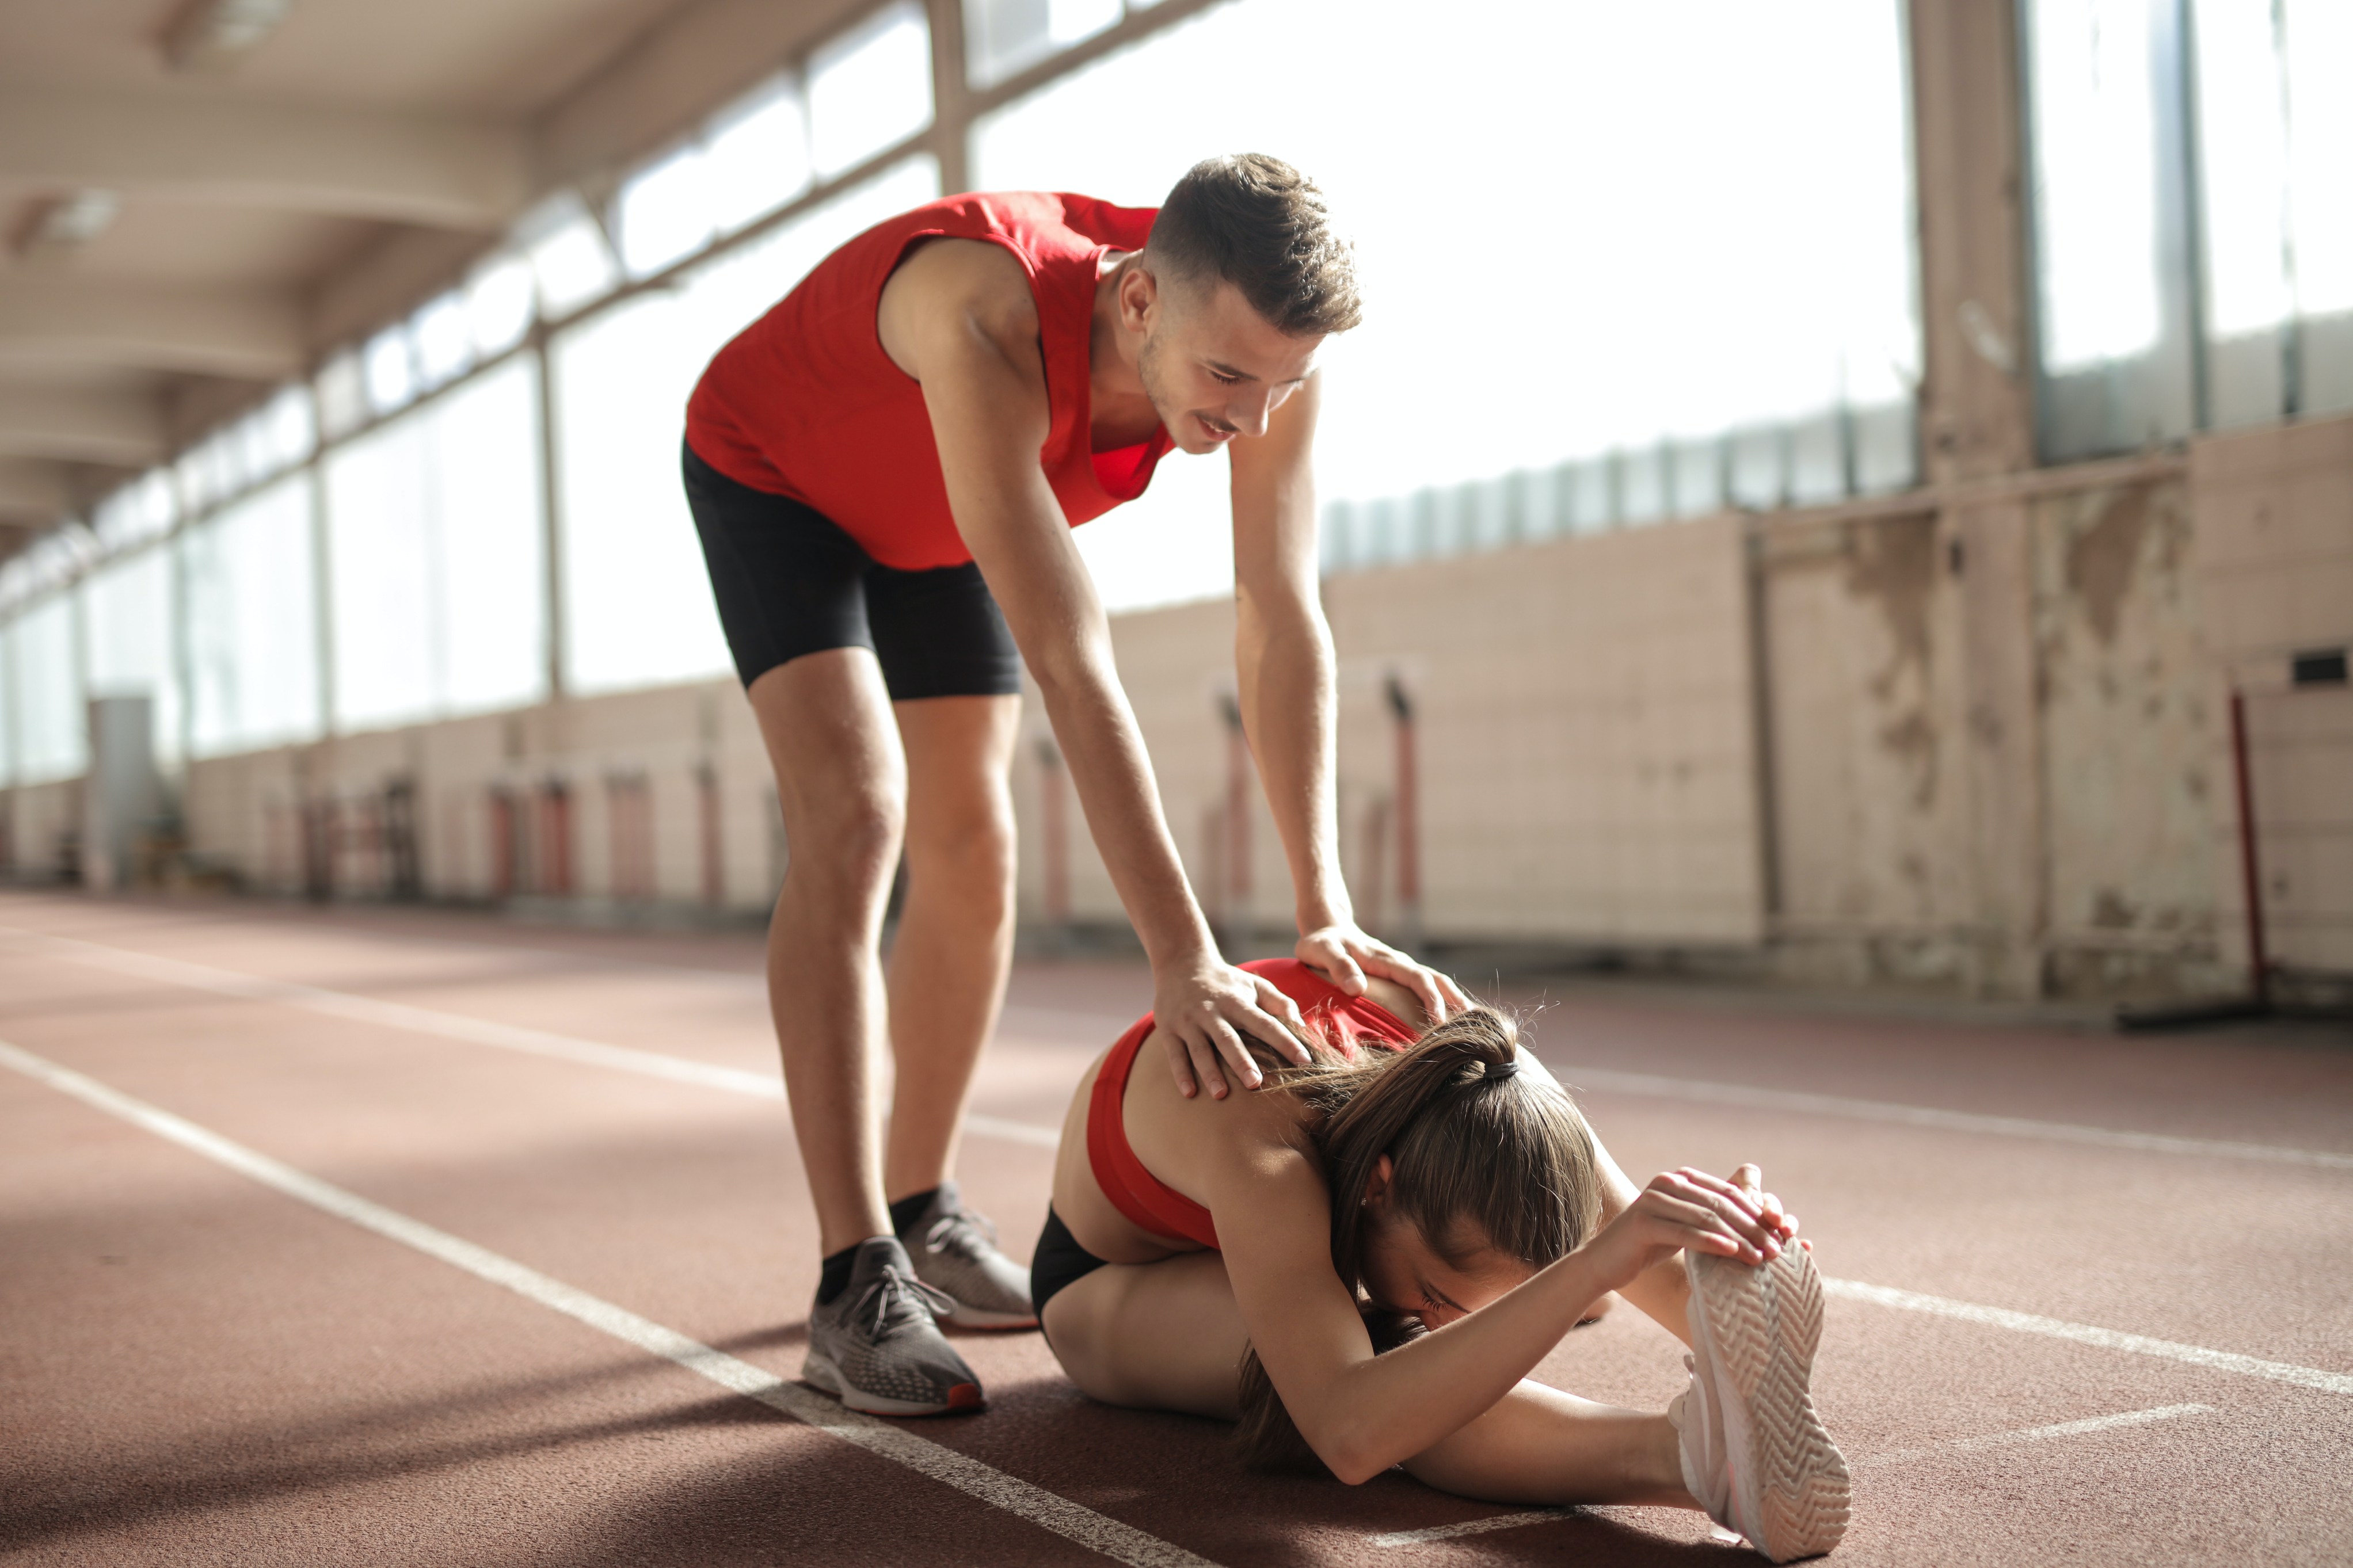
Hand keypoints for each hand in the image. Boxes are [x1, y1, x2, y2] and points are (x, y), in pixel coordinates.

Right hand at [1155, 956, 1312, 1099]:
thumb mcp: (1255, 984)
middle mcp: (1213, 1011)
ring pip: (1200, 1049)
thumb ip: (1280, 1003)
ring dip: (1210, 1072)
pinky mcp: (1169, 1029)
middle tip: (1256, 1084)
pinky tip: (1190, 1093)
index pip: (1265, 1023)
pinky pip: (1175, 1054)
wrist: (1181, 963)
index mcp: (1238, 1002)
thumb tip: (1303, 1026)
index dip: (1286, 1041)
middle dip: (1242, 1061)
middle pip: (1228, 1039)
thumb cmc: (1227, 982)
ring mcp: (1189, 1021)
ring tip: (1221, 1094)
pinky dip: (1181, 1074)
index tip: (1305, 1061)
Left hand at [1294, 923, 1469, 1023]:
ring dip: (1454, 1004)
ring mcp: (1402, 971)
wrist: (1328, 929)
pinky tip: (1451, 1024)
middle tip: (1470, 1031)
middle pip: (1437, 981)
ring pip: (1437, 985)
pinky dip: (1444, 1003)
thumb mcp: (1322, 950)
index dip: (1431, 999)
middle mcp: (1400, 964)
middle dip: (1454, 1004)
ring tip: (1473, 1029)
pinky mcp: (1400, 979)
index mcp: (1386, 959)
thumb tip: (1357, 989)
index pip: (1417, 978)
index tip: (1440, 1022)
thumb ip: (1338, 966)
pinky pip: (1428, 990)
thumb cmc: (1322, 943)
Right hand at [1579, 1165, 1797, 1293]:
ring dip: (1739, 1238)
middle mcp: (1667, 1183)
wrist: (1604, 1262)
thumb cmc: (1650, 1247)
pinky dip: (1711, 1242)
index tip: (1782, 1235)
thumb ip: (1712, 1220)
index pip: (1729, 1192)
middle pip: (1721, 1204)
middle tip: (1777, 1251)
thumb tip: (1762, 1228)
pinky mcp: (1643, 1222)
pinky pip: (1684, 1232)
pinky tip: (1732, 1253)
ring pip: (1706, 1218)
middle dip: (1753, 1228)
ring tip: (1761, 1258)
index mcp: (1681, 1179)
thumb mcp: (1685, 1228)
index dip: (1758, 1212)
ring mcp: (1653, 1200)